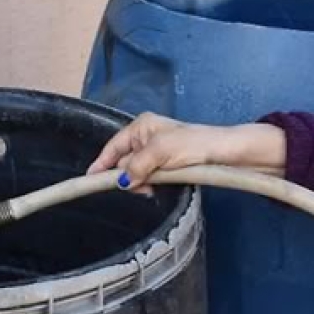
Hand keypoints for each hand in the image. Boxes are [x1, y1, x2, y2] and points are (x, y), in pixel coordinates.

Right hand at [86, 112, 224, 189]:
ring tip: (152, 187)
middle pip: (124, 161)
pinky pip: (150, 176)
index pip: (113, 147)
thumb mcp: (160, 152)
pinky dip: (150, 183)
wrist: (223, 152)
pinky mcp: (168, 163)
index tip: (90, 180)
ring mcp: (157, 150)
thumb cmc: (193, 144)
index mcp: (141, 126)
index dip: (102, 163)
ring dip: (140, 181)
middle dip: (126, 175)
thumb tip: (123, 182)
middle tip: (137, 187)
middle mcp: (146, 136)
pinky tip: (157, 187)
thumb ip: (138, 166)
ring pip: (137, 171)